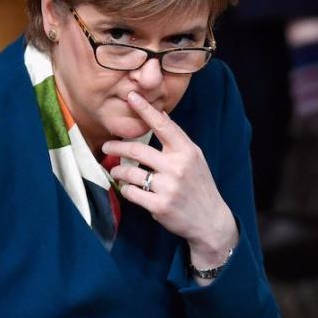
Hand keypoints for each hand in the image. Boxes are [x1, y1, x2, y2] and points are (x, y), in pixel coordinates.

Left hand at [103, 92, 237, 269]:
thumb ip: (178, 141)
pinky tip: (128, 189)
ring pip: (130, 173)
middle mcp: (177, 167)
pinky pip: (131, 193)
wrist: (210, 220)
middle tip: (106, 147)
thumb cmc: (200, 186)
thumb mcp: (195, 159)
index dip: (146, 110)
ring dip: (118, 171)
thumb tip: (161, 116)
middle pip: (137, 151)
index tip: (131, 96)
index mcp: (187, 152)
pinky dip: (126, 190)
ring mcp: (168, 187)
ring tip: (116, 171)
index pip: (163, 125)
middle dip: (116, 148)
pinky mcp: (159, 206)